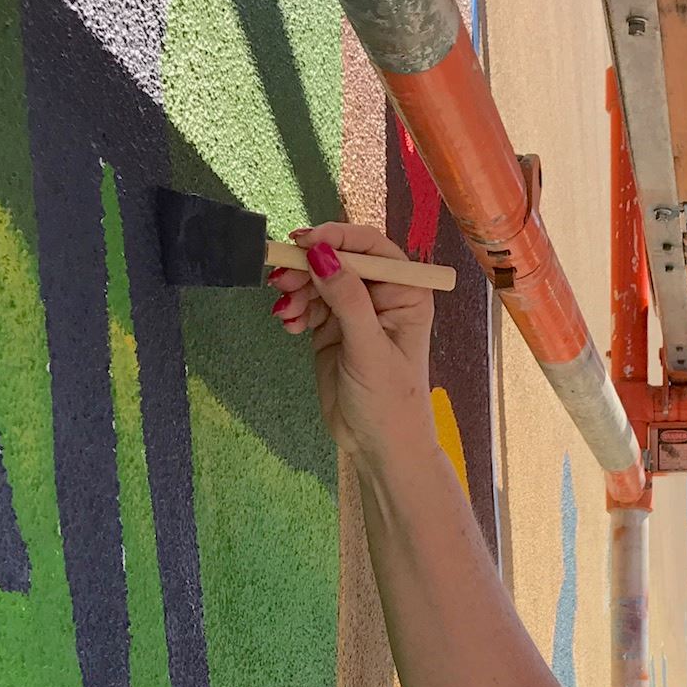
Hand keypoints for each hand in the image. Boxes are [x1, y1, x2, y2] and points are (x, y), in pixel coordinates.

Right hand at [269, 222, 435, 467]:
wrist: (378, 447)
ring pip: (318, 281)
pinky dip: (294, 310)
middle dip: (308, 267)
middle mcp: (381, 296)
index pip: (371, 248)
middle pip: (338, 260)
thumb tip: (320, 253)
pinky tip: (288, 326)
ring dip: (296, 291)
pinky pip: (308, 305)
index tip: (304, 242)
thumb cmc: (389, 402)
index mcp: (406, 292)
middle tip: (280, 280)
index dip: (336, 238)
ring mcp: (354, 312)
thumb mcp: (368, 349)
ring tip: (285, 314)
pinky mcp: (332, 329)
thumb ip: (346, 299)